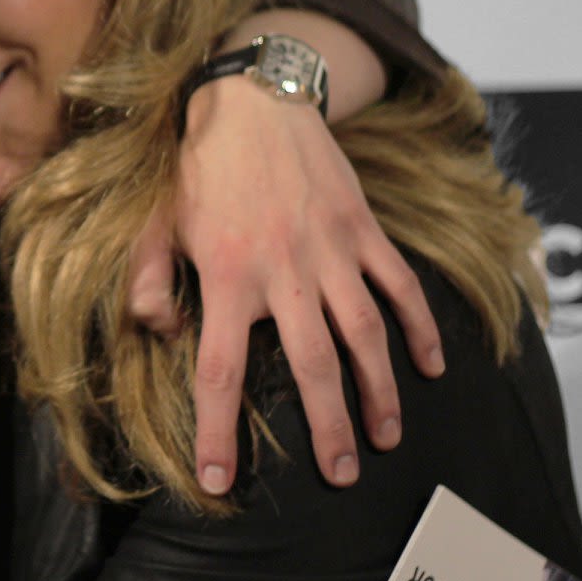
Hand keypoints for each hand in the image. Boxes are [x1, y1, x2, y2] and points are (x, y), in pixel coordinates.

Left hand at [134, 75, 443, 495]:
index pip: (221, 371)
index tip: (220, 481)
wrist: (254, 100)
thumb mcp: (156, 222)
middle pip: (311, 366)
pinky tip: (431, 367)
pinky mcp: (363, 229)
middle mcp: (283, 271)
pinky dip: (420, 327)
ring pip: (365, 334)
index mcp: (226, 275)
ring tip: (386, 436)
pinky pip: (400, 285)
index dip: (219, 431)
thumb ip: (150, 281)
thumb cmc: (200, 168)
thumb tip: (159, 331)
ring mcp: (331, 251)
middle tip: (342, 474)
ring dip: (380, 390)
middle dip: (329, 427)